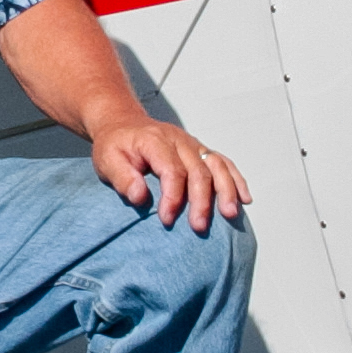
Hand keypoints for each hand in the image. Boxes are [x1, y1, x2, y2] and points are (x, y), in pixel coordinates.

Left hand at [89, 114, 248, 231]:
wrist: (122, 125)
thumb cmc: (115, 146)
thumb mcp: (107, 160)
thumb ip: (122, 178)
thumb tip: (140, 197)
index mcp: (155, 141)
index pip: (171, 170)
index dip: (172, 197)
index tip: (166, 219)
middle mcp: (178, 140)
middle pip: (198, 170)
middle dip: (201, 201)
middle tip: (198, 227)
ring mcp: (192, 144)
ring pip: (217, 165)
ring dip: (226, 190)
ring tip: (230, 214)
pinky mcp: (200, 150)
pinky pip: (223, 163)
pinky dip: (236, 180)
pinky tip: (245, 198)